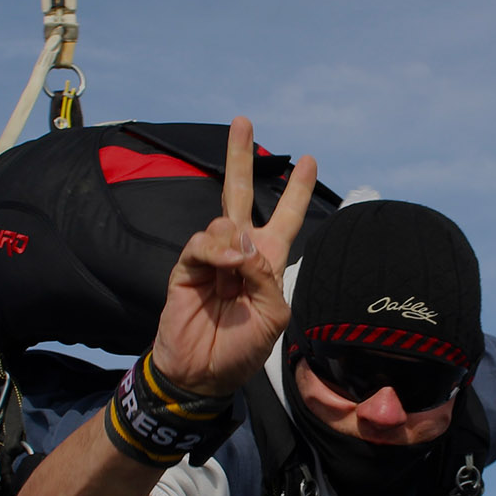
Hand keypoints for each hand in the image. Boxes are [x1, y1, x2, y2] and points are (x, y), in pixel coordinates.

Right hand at [151, 117, 317, 395]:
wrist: (202, 374)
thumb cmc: (242, 350)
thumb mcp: (273, 316)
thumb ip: (265, 276)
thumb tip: (240, 240)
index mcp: (267, 262)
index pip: (284, 218)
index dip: (296, 190)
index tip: (308, 159)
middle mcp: (239, 252)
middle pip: (239, 193)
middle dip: (241, 157)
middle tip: (243, 121)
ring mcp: (211, 258)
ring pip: (223, 220)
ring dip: (234, 239)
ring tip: (238, 268)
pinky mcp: (186, 268)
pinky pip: (202, 243)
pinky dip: (217, 250)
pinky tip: (227, 264)